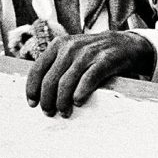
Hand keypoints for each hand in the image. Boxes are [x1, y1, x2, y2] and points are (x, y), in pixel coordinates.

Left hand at [25, 30, 152, 116]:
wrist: (125, 44)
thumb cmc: (93, 55)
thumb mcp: (72, 52)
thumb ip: (56, 65)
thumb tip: (38, 92)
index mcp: (59, 44)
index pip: (37, 69)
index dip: (32, 89)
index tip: (33, 104)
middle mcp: (71, 47)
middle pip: (50, 80)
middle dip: (47, 100)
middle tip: (49, 112)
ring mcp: (87, 53)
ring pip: (66, 83)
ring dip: (62, 102)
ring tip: (64, 112)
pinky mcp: (104, 60)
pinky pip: (87, 80)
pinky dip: (80, 93)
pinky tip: (78, 101)